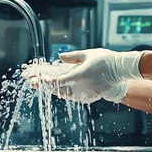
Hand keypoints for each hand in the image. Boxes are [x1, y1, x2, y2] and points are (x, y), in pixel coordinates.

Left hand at [23, 49, 142, 103]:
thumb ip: (72, 57)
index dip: (43, 80)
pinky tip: (53, 87)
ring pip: (62, 93)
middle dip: (41, 84)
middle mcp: (80, 88)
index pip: (56, 81)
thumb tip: (59, 58)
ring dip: (50, 88)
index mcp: (78, 77)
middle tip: (30, 80)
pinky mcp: (88, 96)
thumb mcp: (87, 54)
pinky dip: (61, 91)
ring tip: (38, 84)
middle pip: (56, 88)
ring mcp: (84, 94)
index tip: (34, 78)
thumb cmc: (106, 60)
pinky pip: (71, 95)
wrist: (121, 70)